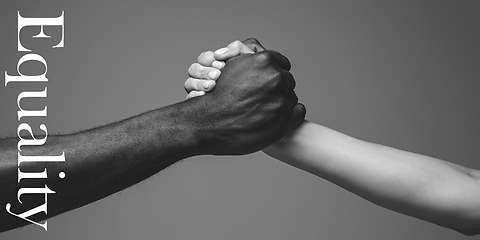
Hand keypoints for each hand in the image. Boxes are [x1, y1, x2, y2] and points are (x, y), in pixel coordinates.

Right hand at [185, 38, 265, 98]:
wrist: (262, 106)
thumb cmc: (256, 82)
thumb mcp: (251, 62)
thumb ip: (238, 49)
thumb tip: (219, 53)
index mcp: (215, 66)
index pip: (204, 58)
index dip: (209, 59)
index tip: (221, 64)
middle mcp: (205, 78)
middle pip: (193, 69)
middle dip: (204, 71)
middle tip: (217, 76)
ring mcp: (201, 92)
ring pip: (188, 83)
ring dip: (199, 83)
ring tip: (212, 86)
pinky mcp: (200, 106)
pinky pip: (189, 100)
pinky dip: (195, 97)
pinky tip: (205, 97)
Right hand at [187, 47, 304, 154]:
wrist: (208, 124)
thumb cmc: (216, 97)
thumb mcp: (229, 66)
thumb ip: (246, 55)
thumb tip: (258, 52)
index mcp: (264, 60)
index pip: (282, 63)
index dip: (274, 73)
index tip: (266, 82)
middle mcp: (275, 77)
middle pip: (288, 81)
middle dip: (278, 89)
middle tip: (262, 100)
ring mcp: (282, 99)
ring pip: (291, 97)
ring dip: (282, 104)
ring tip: (263, 112)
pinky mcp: (286, 120)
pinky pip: (299, 111)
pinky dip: (290, 116)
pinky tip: (275, 119)